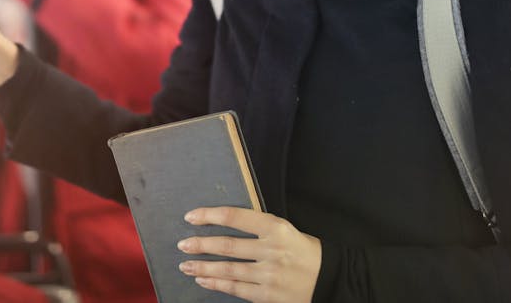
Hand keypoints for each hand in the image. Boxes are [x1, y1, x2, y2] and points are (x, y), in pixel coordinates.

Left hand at [177, 206, 320, 302]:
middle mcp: (272, 250)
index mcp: (276, 228)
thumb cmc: (301, 250)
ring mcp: (269, 275)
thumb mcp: (284, 230)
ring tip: (186, 265)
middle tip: (182, 244)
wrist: (328, 279)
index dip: (210, 215)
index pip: (236, 218)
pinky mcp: (268, 296)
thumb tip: (222, 224)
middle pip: (228, 246)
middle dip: (201, 245)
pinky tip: (204, 281)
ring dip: (203, 268)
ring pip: (228, 270)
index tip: (191, 216)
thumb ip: (257, 227)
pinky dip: (217, 284)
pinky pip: (236, 289)